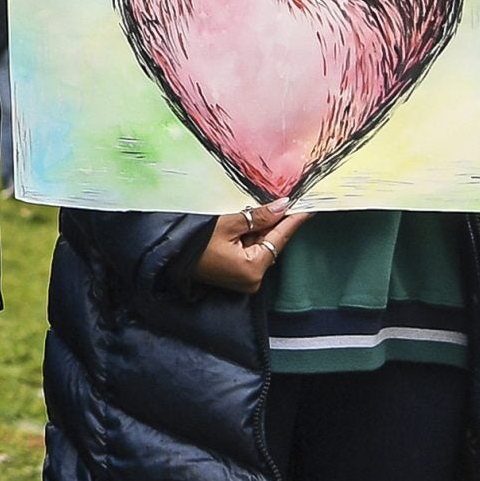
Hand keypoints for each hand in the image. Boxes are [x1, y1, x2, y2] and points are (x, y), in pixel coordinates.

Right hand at [187, 203, 305, 293]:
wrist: (171, 256)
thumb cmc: (195, 241)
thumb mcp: (228, 223)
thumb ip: (259, 217)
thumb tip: (282, 206)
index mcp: (253, 269)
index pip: (279, 239)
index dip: (294, 221)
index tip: (309, 208)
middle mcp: (253, 280)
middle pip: (270, 243)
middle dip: (275, 222)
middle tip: (283, 200)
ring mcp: (245, 280)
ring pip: (261, 247)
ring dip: (260, 228)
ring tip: (261, 208)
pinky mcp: (237, 276)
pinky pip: (251, 253)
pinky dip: (251, 237)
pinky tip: (248, 222)